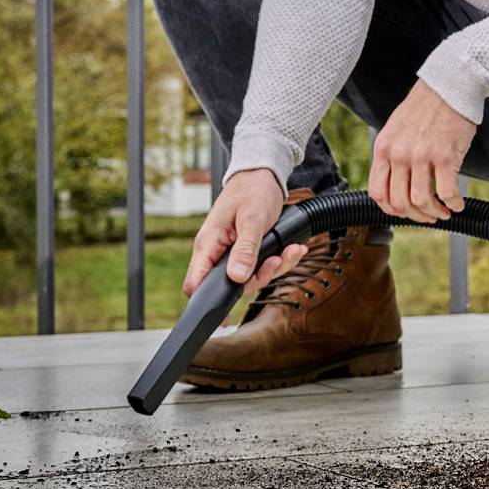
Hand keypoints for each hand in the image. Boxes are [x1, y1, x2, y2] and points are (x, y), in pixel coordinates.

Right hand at [183, 168, 310, 299]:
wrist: (263, 174)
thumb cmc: (252, 190)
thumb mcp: (252, 220)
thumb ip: (245, 250)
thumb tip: (237, 278)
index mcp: (208, 244)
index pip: (195, 284)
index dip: (207, 303)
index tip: (226, 315)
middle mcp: (217, 251)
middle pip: (231, 284)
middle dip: (259, 277)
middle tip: (277, 261)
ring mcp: (232, 252)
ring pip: (251, 276)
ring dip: (275, 267)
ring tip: (291, 251)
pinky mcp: (247, 250)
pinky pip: (262, 265)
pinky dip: (280, 259)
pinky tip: (293, 249)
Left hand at [369, 78, 475, 224]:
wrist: (449, 86)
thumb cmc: (426, 106)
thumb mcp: (396, 129)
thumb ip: (392, 154)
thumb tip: (396, 183)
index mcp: (384, 148)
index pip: (378, 192)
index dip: (391, 209)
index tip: (404, 212)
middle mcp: (399, 154)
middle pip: (400, 202)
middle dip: (416, 215)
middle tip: (429, 216)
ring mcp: (422, 156)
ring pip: (422, 201)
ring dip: (435, 213)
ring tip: (444, 211)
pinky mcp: (445, 156)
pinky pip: (447, 192)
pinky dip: (453, 204)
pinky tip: (458, 204)